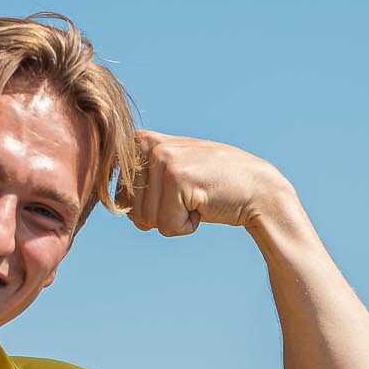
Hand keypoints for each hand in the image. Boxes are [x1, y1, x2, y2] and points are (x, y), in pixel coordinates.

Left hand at [123, 131, 291, 237]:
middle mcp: (147, 145)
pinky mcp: (176, 178)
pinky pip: (166, 226)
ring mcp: (162, 159)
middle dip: (160, 216)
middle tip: (189, 197)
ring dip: (175, 221)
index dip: (148, 208)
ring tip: (197, 199)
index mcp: (140, 141)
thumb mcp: (170, 173)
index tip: (174, 193)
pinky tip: (204, 205)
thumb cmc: (212, 187)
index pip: (119, 198)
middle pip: (130, 211)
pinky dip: (186, 226)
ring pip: (147, 221)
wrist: (256, 189)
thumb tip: (113, 204)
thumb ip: (140, 181)